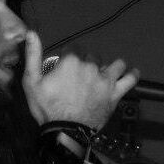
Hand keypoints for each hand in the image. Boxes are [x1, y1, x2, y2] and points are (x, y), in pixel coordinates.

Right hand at [22, 30, 138, 127]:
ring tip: (104, 74)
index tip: (62, 67)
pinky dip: (131, 75)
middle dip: (86, 62)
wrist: (65, 131)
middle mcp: (91, 66)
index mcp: (71, 61)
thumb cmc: (47, 107)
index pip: (72, 49)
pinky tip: (130, 73)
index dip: (66, 57)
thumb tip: (31, 32)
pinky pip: (130, 79)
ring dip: (109, 67)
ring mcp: (106, 80)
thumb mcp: (31, 81)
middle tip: (79, 76)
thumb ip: (32, 56)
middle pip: (92, 56)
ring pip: (114, 64)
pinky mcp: (115, 93)